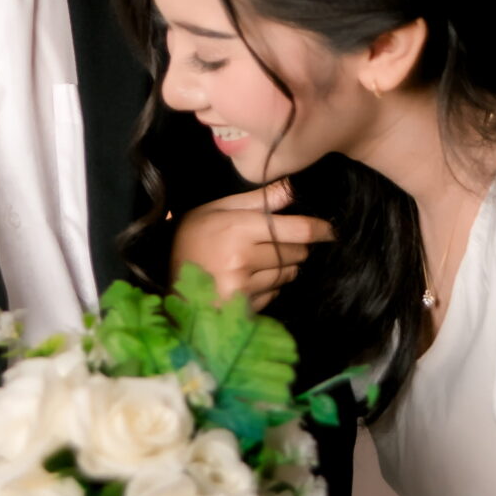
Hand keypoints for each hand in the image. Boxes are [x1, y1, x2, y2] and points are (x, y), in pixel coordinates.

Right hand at [171, 180, 332, 311]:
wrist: (164, 280)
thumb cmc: (192, 238)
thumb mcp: (218, 210)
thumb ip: (258, 201)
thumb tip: (292, 187)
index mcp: (239, 228)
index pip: (296, 231)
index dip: (319, 230)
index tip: (330, 230)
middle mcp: (243, 258)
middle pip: (296, 253)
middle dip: (295, 248)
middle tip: (273, 243)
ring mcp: (243, 287)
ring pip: (287, 274)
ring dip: (282, 268)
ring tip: (255, 262)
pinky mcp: (243, 308)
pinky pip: (274, 294)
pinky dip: (269, 287)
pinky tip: (246, 281)